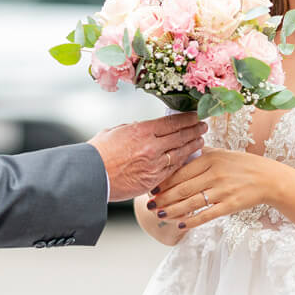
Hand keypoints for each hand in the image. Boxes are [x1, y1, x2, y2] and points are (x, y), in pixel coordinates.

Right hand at [89, 112, 205, 201]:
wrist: (91, 177)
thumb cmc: (98, 154)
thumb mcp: (115, 132)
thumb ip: (133, 129)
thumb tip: (144, 128)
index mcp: (142, 131)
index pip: (172, 122)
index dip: (187, 118)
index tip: (195, 115)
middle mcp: (152, 146)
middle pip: (181, 135)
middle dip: (194, 129)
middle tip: (203, 125)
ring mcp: (155, 164)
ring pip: (181, 152)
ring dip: (193, 145)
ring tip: (201, 140)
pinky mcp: (154, 179)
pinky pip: (173, 169)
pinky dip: (183, 161)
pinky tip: (189, 157)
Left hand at [148, 148, 277, 228]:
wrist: (269, 179)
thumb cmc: (243, 166)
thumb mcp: (222, 154)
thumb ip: (202, 154)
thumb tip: (180, 155)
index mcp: (210, 158)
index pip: (180, 172)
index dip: (164, 182)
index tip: (152, 189)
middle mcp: (215, 174)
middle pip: (182, 189)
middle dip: (163, 198)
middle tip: (149, 205)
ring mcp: (222, 190)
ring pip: (191, 203)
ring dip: (172, 210)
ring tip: (159, 215)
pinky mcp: (230, 205)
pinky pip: (206, 215)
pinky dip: (191, 220)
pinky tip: (180, 224)